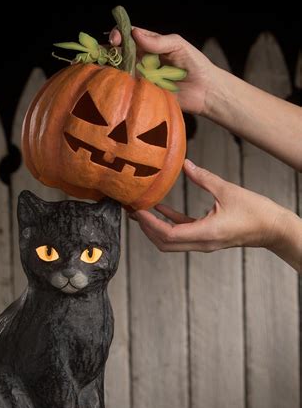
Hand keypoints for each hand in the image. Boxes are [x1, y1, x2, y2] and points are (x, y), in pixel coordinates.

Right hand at [110, 27, 216, 114]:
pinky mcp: (142, 94)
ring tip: (100, 68)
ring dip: (109, 69)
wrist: (204, 91)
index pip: (128, 36)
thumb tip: (134, 33)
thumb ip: (158, 41)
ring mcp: (140, 77)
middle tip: (100, 54)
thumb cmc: (195, 64)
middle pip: (118, 53)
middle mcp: (141, 60)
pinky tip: (111, 84)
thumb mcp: (178, 45)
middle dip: (107, 52)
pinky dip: (117, 86)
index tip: (115, 40)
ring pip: (119, 71)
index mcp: (149, 45)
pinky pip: (127, 89)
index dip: (118, 35)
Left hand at [129, 159, 297, 257]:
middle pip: (164, 242)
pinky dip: (169, 223)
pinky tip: (160, 210)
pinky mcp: (206, 238)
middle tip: (133, 212)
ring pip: (171, 241)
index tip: (138, 211)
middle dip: (146, 229)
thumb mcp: (228, 190)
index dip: (150, 224)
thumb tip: (186, 165)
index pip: (168, 234)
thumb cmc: (256, 212)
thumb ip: (204, 178)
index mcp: (205, 233)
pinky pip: (182, 233)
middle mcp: (201, 243)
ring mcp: (203, 243)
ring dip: (155, 228)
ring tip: (140, 212)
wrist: (273, 229)